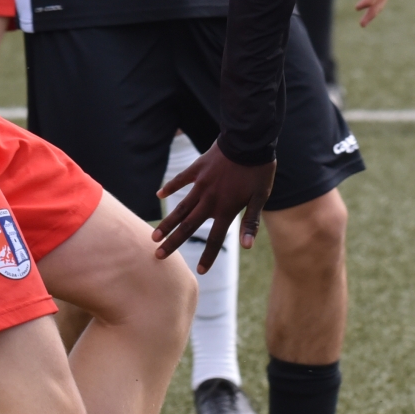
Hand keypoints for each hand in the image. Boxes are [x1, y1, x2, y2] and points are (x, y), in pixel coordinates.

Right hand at [153, 142, 276, 271]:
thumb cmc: (258, 171)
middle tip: (157, 255)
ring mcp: (201, 185)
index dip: (209, 256)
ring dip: (167, 223)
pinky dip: (170, 187)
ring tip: (154, 236)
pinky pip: (180, 181)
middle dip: (173, 242)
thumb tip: (247, 246)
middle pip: (188, 226)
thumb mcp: (260, 198)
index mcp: (226, 209)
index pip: (215, 238)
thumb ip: (250, 222)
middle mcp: (210, 200)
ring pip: (180, 208)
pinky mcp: (197, 169)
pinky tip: (159, 195)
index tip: (200, 271)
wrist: (249, 142)